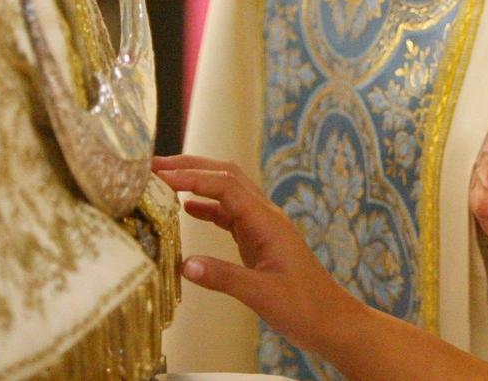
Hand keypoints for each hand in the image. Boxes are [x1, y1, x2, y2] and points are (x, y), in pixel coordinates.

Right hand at [153, 154, 358, 355]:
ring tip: (166, 180)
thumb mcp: (262, 295)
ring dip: (198, 182)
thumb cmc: (305, 307)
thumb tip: (185, 265)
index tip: (161, 176)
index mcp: (267, 222)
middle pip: (226, 177)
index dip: (192, 177)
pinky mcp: (259, 240)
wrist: (331, 321)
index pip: (224, 186)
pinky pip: (230, 214)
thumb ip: (224, 278)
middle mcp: (265, 216)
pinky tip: (188, 210)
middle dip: (192, 167)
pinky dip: (207, 207)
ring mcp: (263, 227)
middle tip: (157, 166)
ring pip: (228, 192)